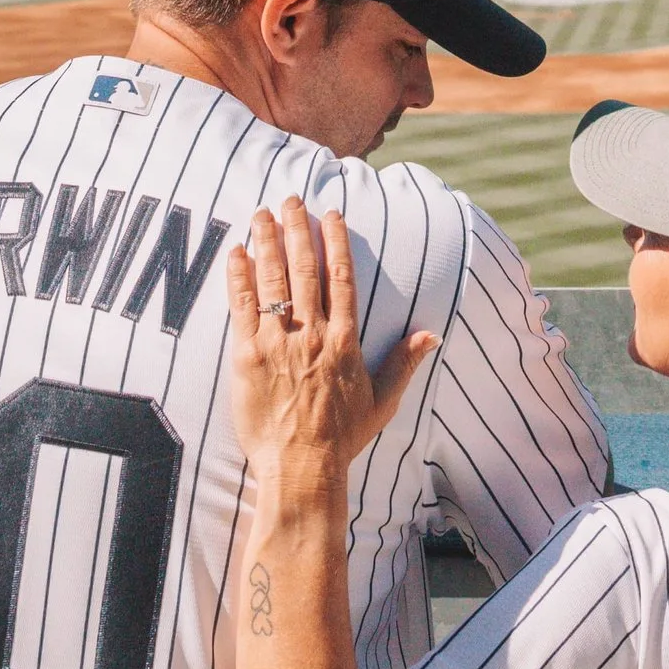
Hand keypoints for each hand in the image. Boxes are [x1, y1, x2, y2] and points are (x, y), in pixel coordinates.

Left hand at [227, 200, 437, 490]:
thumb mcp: (382, 401)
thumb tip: (432, 335)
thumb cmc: (342, 439)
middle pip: (304, 268)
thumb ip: (404, 362)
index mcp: (344, 340)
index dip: (336, 242)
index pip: (341, 278)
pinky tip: (236, 253)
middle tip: (290, 199)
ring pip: (272, 280)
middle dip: (297, 229)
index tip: (332, 214)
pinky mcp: (248, 356)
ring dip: (266, 242)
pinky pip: (242, 307)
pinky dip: (239, 277)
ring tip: (261, 213)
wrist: (301, 469)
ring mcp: (278, 342)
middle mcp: (312, 334)